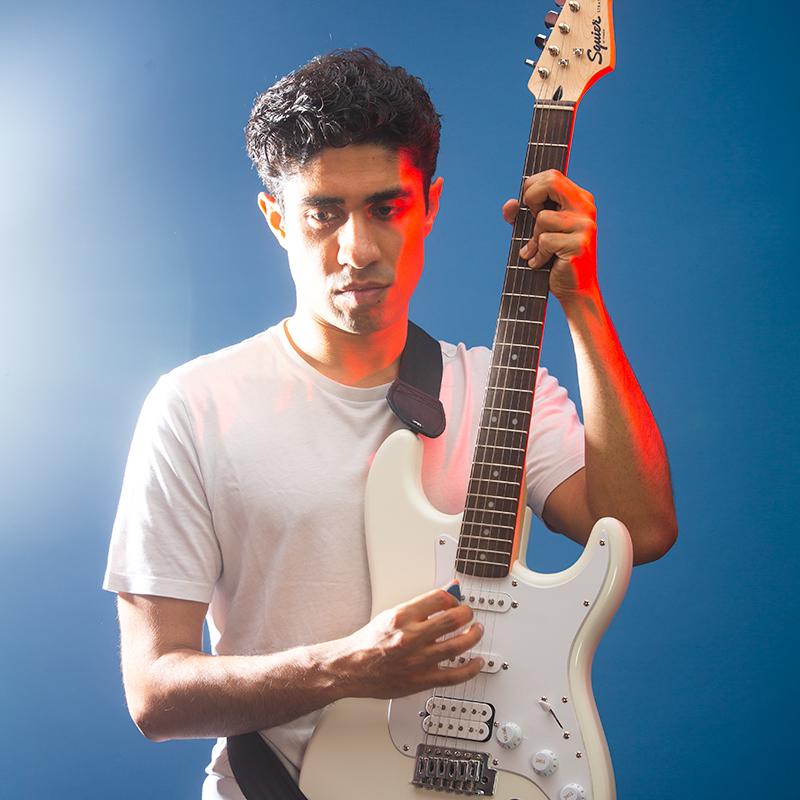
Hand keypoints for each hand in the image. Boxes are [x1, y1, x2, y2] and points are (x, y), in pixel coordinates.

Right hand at [339, 584, 483, 699]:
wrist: (352, 667)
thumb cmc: (370, 641)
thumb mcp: (392, 613)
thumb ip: (421, 605)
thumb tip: (447, 592)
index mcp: (402, 616)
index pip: (439, 598)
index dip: (454, 597)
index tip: (456, 600)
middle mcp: (410, 637)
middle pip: (452, 620)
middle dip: (467, 613)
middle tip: (469, 614)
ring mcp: (417, 660)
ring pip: (458, 646)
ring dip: (473, 636)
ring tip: (476, 631)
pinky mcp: (421, 680)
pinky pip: (453, 676)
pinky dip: (470, 669)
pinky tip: (477, 662)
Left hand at [502, 169, 598, 303]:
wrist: (575, 290)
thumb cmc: (554, 259)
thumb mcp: (534, 232)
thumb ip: (521, 216)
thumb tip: (509, 204)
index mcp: (579, 199)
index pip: (551, 176)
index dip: (531, 188)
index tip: (528, 207)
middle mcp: (585, 207)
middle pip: (550, 182)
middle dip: (531, 200)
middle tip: (531, 220)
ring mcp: (584, 225)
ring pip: (542, 218)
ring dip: (533, 239)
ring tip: (538, 252)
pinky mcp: (578, 244)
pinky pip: (545, 241)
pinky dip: (537, 255)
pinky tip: (542, 263)